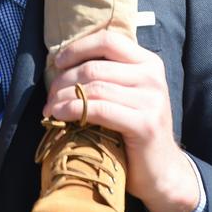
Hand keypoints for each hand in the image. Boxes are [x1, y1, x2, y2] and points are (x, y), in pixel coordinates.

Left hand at [47, 30, 199, 211]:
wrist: (162, 172)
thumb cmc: (134, 129)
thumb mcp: (126, 93)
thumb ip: (108, 73)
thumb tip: (63, 61)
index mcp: (148, 62)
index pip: (108, 40)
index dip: (78, 48)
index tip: (58, 62)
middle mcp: (152, 76)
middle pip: (95, 67)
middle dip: (64, 80)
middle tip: (49, 95)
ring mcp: (151, 100)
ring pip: (94, 88)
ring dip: (64, 97)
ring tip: (50, 108)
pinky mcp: (145, 124)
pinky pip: (99, 109)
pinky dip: (73, 110)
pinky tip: (59, 115)